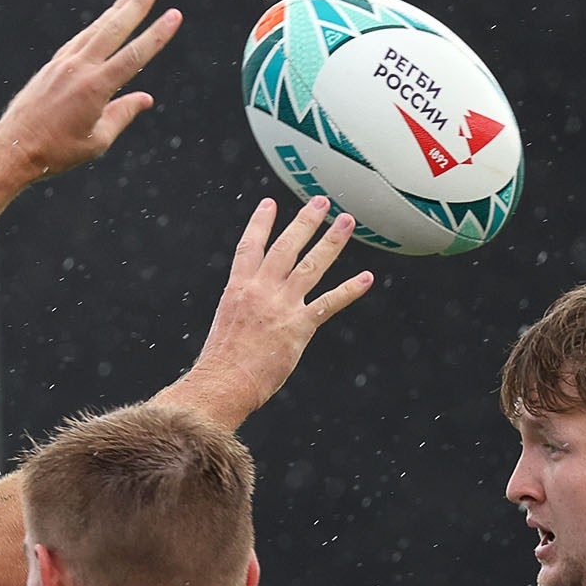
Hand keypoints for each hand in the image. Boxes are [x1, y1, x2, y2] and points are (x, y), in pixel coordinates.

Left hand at [0, 0, 182, 186]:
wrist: (12, 148)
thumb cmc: (55, 151)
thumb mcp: (96, 141)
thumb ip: (122, 114)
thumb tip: (145, 98)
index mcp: (95, 88)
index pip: (134, 56)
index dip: (156, 35)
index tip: (174, 14)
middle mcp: (79, 68)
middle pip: (114, 28)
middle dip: (137, 3)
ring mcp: (63, 63)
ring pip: (96, 29)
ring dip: (117, 8)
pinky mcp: (52, 66)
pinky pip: (80, 39)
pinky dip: (96, 26)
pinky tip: (105, 20)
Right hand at [182, 197, 375, 426]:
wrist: (223, 383)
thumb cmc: (220, 363)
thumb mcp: (225, 324)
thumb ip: (242, 309)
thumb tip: (251, 311)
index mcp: (238, 289)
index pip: (250, 247)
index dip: (260, 223)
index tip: (269, 204)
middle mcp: (260, 291)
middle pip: (286, 247)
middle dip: (304, 221)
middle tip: (320, 202)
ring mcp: (281, 306)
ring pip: (310, 265)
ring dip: (331, 241)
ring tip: (345, 222)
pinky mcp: (298, 326)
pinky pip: (329, 303)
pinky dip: (349, 290)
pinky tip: (365, 278)